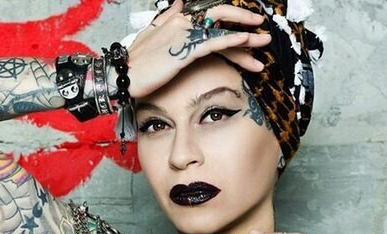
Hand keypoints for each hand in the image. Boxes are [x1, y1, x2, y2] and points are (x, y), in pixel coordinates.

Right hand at [126, 0, 271, 98]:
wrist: (122, 75)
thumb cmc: (136, 61)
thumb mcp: (151, 33)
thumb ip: (168, 17)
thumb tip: (181, 3)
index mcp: (177, 18)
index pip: (210, 16)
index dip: (230, 19)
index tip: (247, 25)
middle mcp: (183, 21)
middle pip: (221, 16)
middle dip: (245, 21)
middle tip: (263, 32)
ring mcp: (185, 34)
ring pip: (223, 31)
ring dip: (247, 38)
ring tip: (263, 43)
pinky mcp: (185, 50)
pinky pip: (214, 42)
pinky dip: (232, 40)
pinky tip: (246, 42)